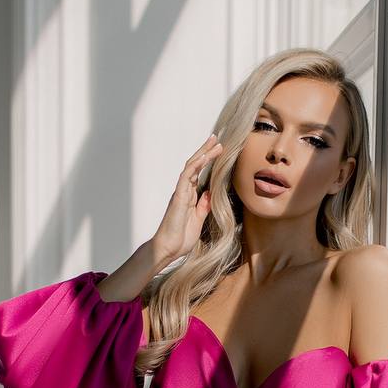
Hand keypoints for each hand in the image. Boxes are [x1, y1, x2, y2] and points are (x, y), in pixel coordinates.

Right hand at [151, 132, 223, 264]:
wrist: (169, 249)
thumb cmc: (181, 238)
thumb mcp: (198, 220)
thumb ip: (203, 206)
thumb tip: (210, 193)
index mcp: (189, 197)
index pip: (199, 174)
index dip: (208, 162)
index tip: (219, 151)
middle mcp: (184, 191)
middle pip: (195, 166)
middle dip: (206, 151)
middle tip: (217, 139)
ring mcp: (180, 192)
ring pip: (191, 166)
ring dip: (203, 153)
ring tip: (215, 143)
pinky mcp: (178, 196)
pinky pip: (186, 176)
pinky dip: (196, 165)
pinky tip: (205, 156)